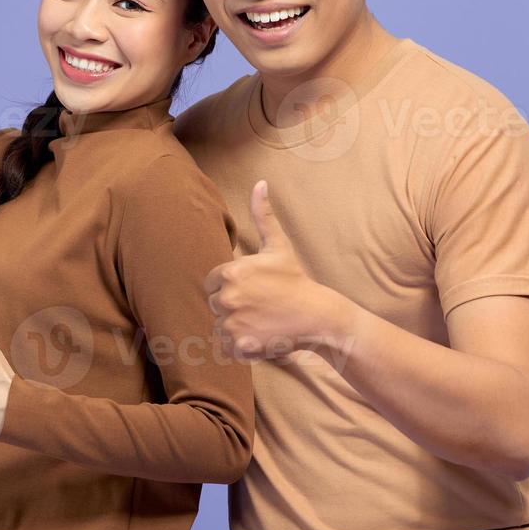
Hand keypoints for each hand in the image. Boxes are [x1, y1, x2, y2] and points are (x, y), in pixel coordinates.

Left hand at [205, 180, 341, 359]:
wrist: (316, 316)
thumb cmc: (295, 279)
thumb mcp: (278, 246)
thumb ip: (263, 215)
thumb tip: (260, 183)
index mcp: (230, 273)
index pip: (212, 282)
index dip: (230, 285)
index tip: (252, 288)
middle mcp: (227, 298)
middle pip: (214, 304)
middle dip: (232, 306)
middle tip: (259, 305)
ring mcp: (232, 323)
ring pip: (220, 326)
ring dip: (235, 325)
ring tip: (260, 319)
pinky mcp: (240, 345)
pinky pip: (227, 346)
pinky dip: (240, 345)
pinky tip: (260, 335)